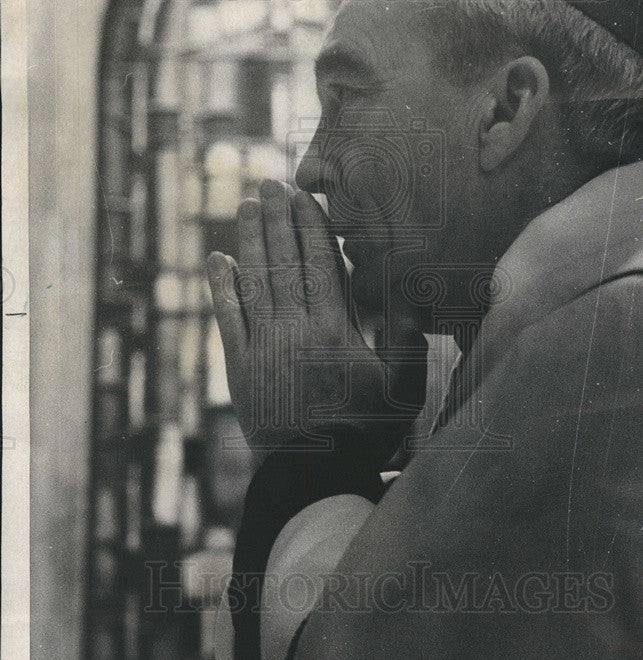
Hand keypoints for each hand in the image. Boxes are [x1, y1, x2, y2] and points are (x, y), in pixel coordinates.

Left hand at [207, 179, 427, 470]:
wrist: (314, 475)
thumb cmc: (365, 431)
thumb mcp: (402, 387)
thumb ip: (407, 337)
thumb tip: (409, 289)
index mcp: (334, 328)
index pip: (319, 262)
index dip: (308, 225)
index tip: (301, 195)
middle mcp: (294, 327)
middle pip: (283, 261)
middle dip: (275, 219)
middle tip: (267, 184)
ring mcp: (263, 346)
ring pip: (253, 280)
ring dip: (248, 240)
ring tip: (244, 206)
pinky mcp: (240, 367)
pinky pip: (227, 317)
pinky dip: (220, 286)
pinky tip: (216, 259)